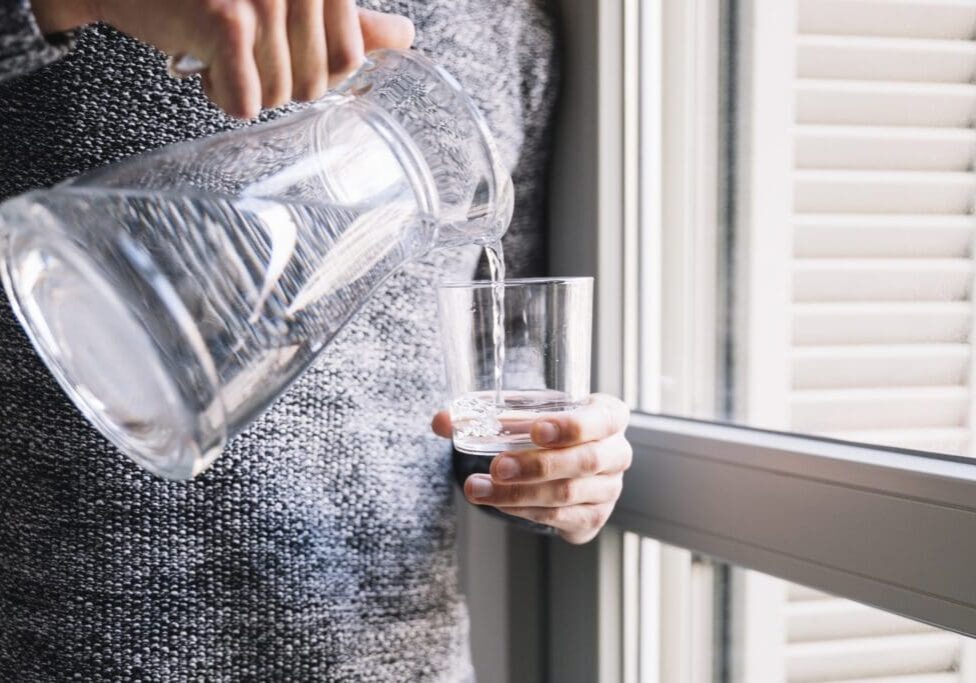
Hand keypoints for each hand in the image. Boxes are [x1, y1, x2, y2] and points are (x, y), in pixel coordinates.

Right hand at [30, 0, 414, 117]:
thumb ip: (347, 19)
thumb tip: (405, 37)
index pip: (349, 60)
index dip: (311, 72)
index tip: (275, 51)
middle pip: (313, 83)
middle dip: (273, 80)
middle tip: (238, 49)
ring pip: (278, 95)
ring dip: (242, 87)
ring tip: (214, 50)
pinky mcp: (228, 22)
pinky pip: (244, 103)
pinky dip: (219, 96)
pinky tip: (199, 63)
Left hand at [433, 394, 632, 544]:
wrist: (566, 462)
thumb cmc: (548, 430)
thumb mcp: (525, 413)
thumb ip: (483, 413)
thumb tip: (440, 421)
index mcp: (609, 416)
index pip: (602, 419)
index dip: (571, 426)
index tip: (536, 430)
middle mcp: (617, 453)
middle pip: (583, 461)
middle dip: (536, 465)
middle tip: (497, 466)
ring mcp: (609, 489)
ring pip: (566, 494)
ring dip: (519, 493)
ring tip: (479, 488)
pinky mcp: (593, 517)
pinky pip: (559, 517)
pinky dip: (525, 510)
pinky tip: (498, 503)